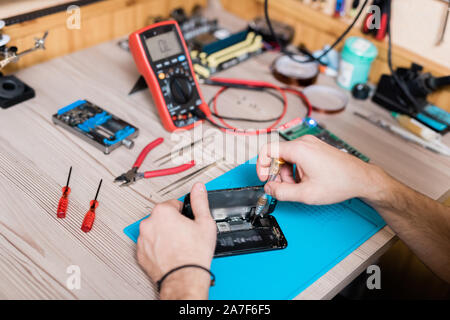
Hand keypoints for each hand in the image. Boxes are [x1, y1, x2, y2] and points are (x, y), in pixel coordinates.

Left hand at [137, 182, 215, 298]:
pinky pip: (149, 245)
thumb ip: (200, 201)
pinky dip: (157, 247)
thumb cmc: (193, 254)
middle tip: (185, 234)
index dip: (184, 213)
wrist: (184, 278)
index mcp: (163, 212)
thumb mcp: (204, 222)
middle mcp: (148, 223)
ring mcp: (142, 239)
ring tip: (178, 245)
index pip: (173, 204)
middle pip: (163, 216)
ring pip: (155, 231)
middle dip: (173, 223)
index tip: (188, 221)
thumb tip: (198, 188)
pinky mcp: (140, 254)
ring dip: (164, 234)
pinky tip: (170, 253)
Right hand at [257, 135, 382, 204]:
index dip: (261, 165)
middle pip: (277, 155)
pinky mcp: (315, 149)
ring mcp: (310, 144)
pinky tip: (306, 181)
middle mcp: (304, 142)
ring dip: (288, 174)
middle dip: (278, 174)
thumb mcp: (305, 193)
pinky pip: (297, 158)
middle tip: (284, 188)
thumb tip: (269, 189)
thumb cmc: (339, 182)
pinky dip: (296, 170)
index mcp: (299, 149)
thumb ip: (281, 192)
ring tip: (300, 186)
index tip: (264, 178)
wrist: (360, 178)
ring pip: (287, 158)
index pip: (267, 149)